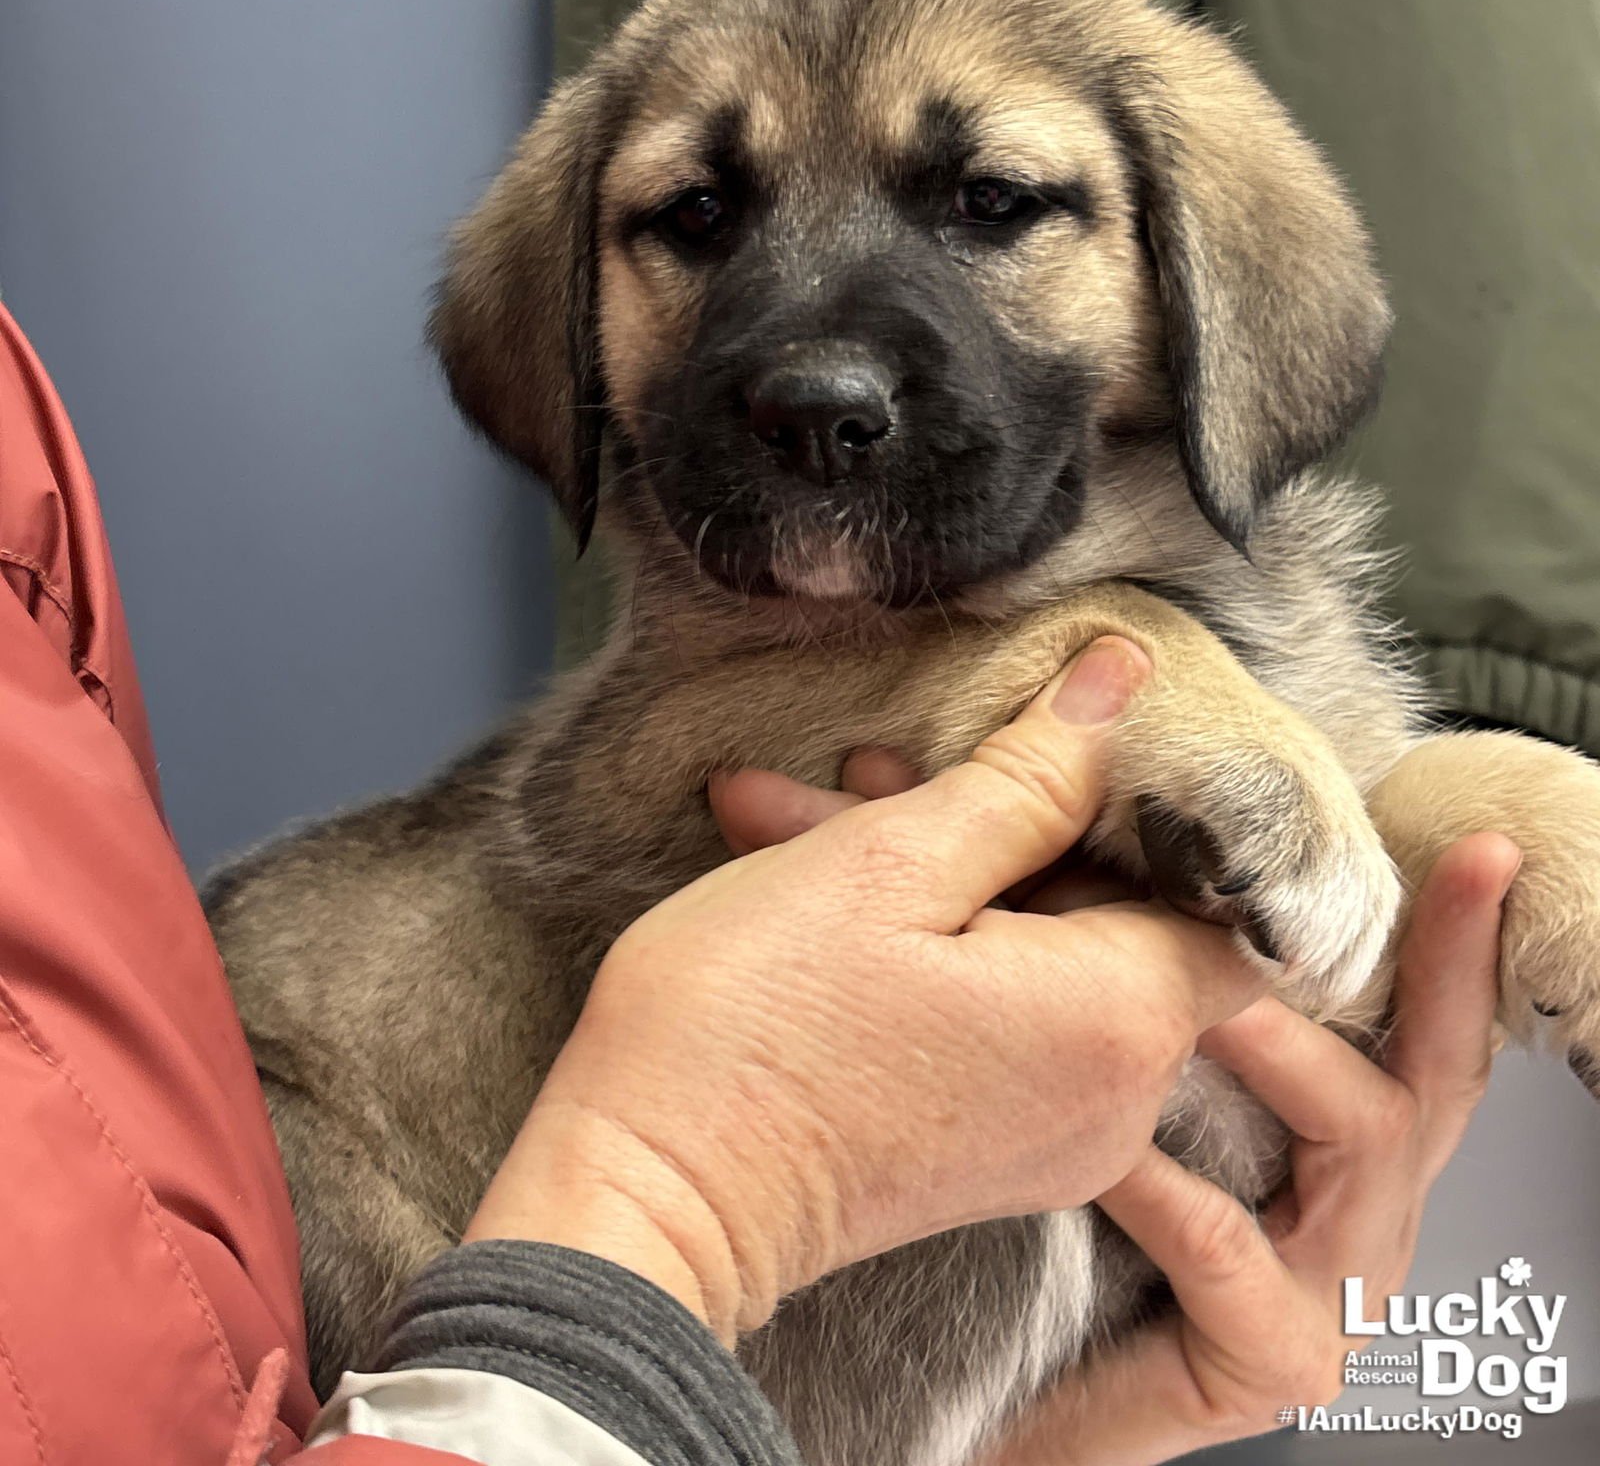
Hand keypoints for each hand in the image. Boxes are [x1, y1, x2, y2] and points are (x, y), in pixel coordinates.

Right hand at [465, 638, 1264, 1341]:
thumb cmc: (755, 1026)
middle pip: (1106, 912)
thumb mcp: (889, 864)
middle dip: (996, 823)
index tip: (1058, 749)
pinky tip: (822, 885)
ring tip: (809, 815)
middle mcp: (1115, 1096)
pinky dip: (935, 946)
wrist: (647, 1202)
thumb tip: (1122, 682)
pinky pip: (1002, 1014)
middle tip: (866, 774)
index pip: (1223, 888)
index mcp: (1118, 1019)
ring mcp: (1053, 1135)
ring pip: (1038, 954)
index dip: (1152, 806)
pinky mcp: (989, 1149)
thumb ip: (1027, 775)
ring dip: (943, 875)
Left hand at [980, 832, 1517, 1465]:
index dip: (1457, 937)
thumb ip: (1158, 992)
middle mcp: (1366, 1208)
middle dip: (1433, 965)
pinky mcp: (1277, 1358)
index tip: (1478, 852)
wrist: (1021, 1381)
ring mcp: (1337, 1289)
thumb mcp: (1138, 1088)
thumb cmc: (1075, 1221)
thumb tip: (1140, 860)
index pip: (1424, 1022)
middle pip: (1437, 1071)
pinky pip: (1226, 1242)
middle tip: (1329, 886)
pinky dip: (1159, 1178)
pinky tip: (1099, 1143)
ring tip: (1182, 991)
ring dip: (1269, 1043)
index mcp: (1345, 1139)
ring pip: (1357, 1133)